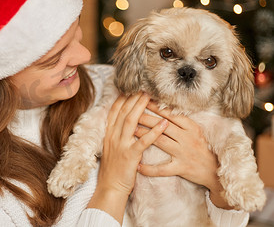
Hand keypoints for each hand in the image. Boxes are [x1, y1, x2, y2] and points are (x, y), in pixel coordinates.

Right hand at [87, 93, 167, 222]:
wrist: (110, 187)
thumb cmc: (114, 169)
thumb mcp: (111, 147)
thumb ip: (116, 133)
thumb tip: (124, 121)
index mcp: (109, 134)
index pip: (115, 111)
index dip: (123, 98)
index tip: (131, 89)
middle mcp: (113, 136)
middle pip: (124, 112)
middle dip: (134, 98)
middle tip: (144, 87)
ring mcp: (121, 145)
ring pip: (131, 121)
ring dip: (142, 108)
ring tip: (151, 97)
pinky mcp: (130, 155)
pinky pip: (143, 141)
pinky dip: (154, 131)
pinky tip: (164, 123)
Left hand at [134, 100, 231, 208]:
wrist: (215, 170)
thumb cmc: (203, 148)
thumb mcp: (196, 131)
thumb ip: (182, 121)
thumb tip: (164, 108)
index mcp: (192, 127)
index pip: (171, 114)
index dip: (156, 107)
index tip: (143, 100)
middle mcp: (188, 138)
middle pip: (163, 126)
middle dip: (146, 118)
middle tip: (131, 113)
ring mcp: (184, 154)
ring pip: (161, 142)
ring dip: (144, 135)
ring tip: (131, 130)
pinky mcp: (181, 168)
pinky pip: (162, 169)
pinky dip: (149, 169)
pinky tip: (138, 166)